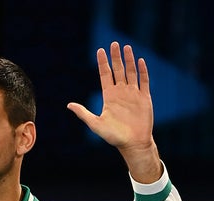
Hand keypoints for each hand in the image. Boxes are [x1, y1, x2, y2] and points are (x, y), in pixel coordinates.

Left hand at [67, 42, 161, 182]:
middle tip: (113, 43)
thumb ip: (83, 113)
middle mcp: (121, 92)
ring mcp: (133, 94)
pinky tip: (140, 60)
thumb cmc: (114, 137)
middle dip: (116, 57)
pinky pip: (143, 81)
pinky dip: (142, 71)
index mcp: (109, 96)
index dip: (102, 62)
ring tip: (126, 47)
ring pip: (131, 72)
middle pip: (118, 70)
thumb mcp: (96, 124)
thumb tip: (69, 105)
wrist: (133, 144)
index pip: (105, 74)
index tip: (100, 50)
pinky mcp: (144, 98)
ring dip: (129, 60)